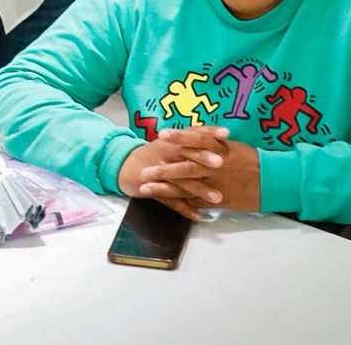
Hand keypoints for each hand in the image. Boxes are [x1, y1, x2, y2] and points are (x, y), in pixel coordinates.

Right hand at [117, 126, 231, 221]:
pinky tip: (197, 216)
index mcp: (172, 141)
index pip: (192, 133)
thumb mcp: (171, 142)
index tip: (225, 134)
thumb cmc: (155, 153)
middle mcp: (166, 153)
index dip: (208, 133)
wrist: (125, 165)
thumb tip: (222, 136)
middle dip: (203, 158)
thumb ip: (192, 139)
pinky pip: (170, 200)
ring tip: (217, 198)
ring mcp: (159, 171)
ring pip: (181, 180)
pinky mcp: (154, 189)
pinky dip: (184, 208)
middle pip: (186, 154)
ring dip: (199, 189)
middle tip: (220, 163)